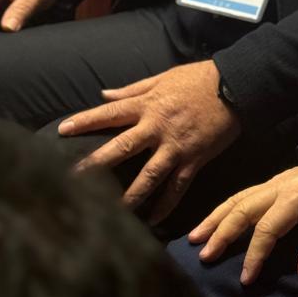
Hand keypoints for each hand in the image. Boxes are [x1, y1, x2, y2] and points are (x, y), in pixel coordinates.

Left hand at [58, 60, 241, 223]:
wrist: (235, 85)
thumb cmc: (198, 79)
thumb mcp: (164, 78)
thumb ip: (132, 89)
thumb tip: (103, 93)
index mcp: (149, 105)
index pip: (111, 113)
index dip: (86, 121)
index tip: (62, 131)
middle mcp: (158, 127)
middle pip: (121, 148)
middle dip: (95, 164)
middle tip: (70, 180)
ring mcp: (176, 146)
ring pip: (148, 176)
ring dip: (129, 196)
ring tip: (110, 213)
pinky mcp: (194, 159)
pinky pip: (177, 187)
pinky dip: (166, 204)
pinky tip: (153, 219)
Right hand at [187, 151, 297, 284]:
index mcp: (297, 196)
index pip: (268, 228)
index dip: (255, 255)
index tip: (246, 279)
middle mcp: (279, 186)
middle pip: (243, 209)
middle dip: (222, 233)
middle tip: (204, 256)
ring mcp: (273, 182)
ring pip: (237, 198)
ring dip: (215, 218)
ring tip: (194, 238)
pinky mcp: (272, 182)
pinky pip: (243, 194)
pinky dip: (224, 208)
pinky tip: (211, 221)